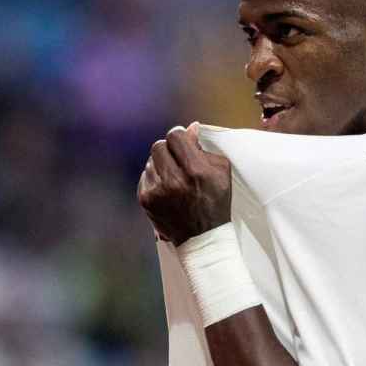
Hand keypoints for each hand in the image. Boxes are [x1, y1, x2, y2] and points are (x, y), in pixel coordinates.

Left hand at [137, 123, 231, 245]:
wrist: (202, 237)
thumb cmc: (215, 202)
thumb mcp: (220, 172)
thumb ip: (204, 148)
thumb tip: (190, 128)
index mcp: (196, 170)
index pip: (175, 136)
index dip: (179, 136)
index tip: (183, 141)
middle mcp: (174, 180)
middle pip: (159, 146)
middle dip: (169, 150)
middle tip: (177, 159)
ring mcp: (157, 191)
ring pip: (150, 161)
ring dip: (161, 165)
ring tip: (174, 178)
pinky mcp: (146, 200)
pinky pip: (145, 176)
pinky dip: (154, 179)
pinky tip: (166, 189)